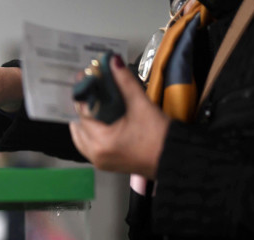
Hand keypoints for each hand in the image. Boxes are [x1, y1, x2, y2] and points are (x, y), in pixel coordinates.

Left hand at [69, 54, 170, 178]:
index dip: (83, 93)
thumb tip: (113, 61)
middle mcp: (95, 154)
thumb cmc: (159, 135)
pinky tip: (98, 119)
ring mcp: (100, 162)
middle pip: (78, 126)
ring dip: (85, 121)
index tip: (84, 77)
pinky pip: (89, 146)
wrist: (175, 158)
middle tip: (89, 90)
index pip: (83, 113)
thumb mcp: (141, 105)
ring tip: (93, 103)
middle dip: (82, 107)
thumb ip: (125, 82)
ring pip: (81, 138)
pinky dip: (90, 133)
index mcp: (100, 141)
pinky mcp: (106, 164)